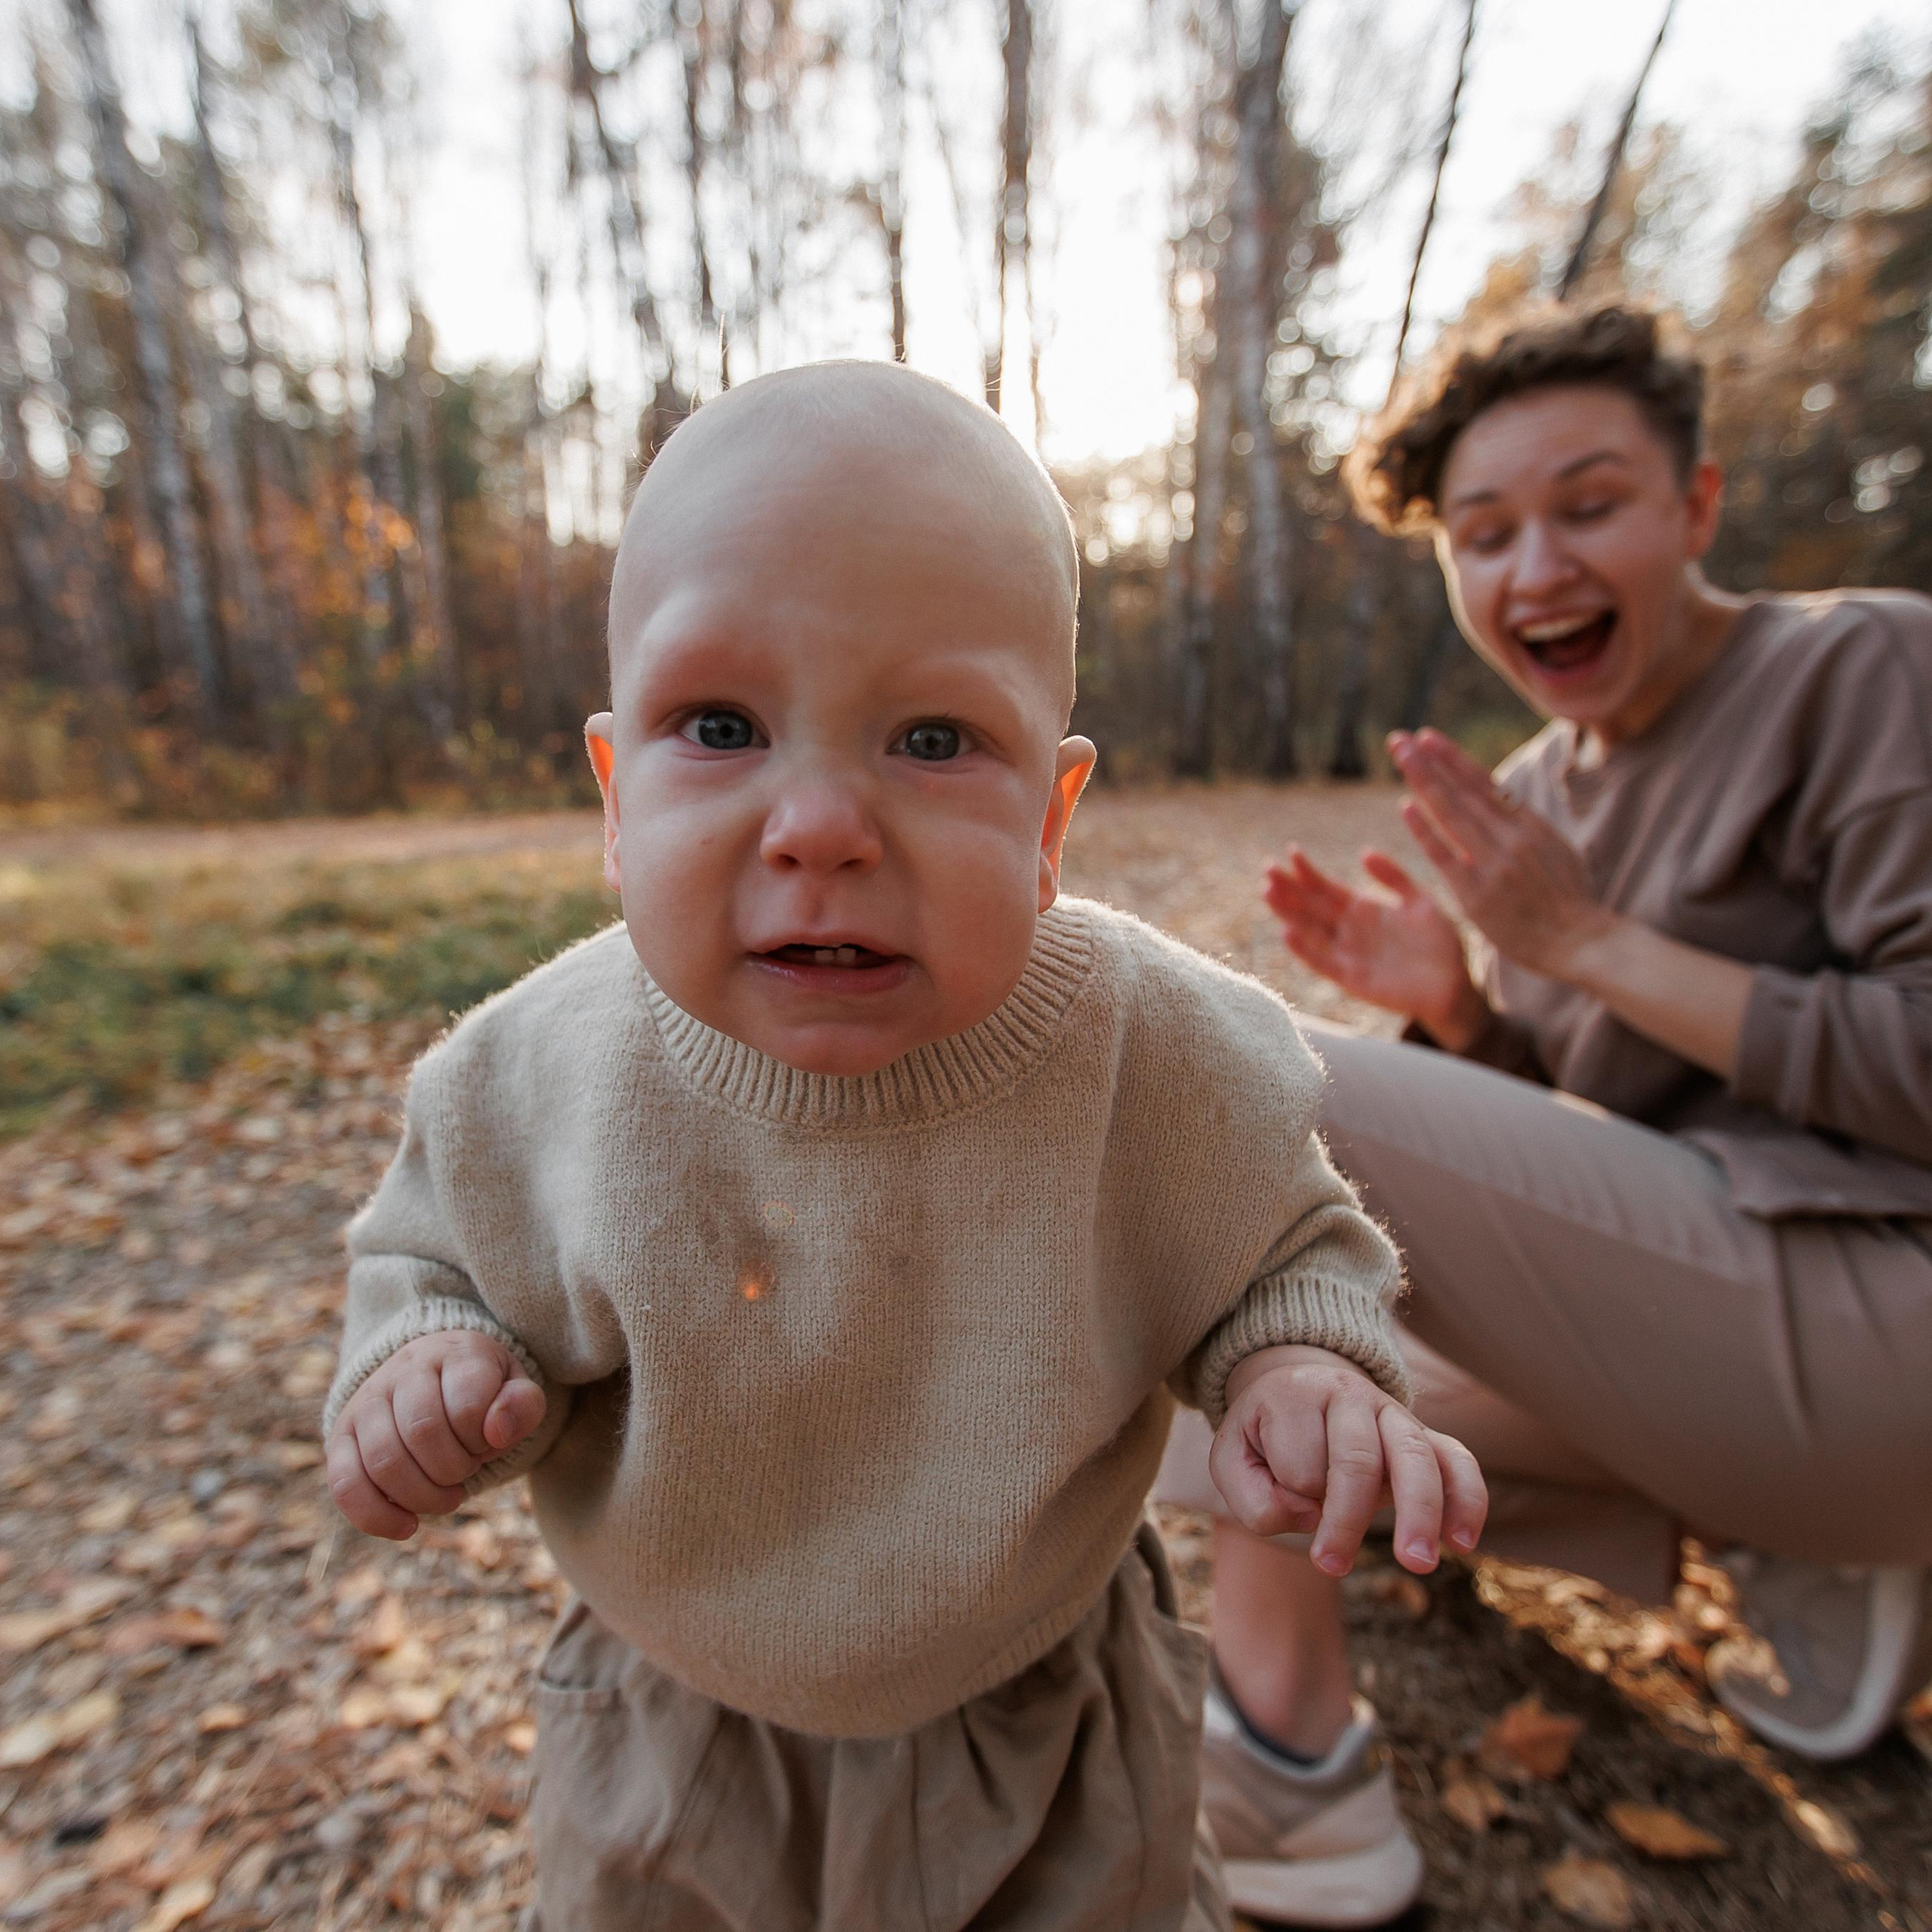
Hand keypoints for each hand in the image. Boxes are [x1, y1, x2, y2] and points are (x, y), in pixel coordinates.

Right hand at [326, 1331, 545, 1539]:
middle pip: (422, 1433)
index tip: (488, 1441)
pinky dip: (376, 1516)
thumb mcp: (515, 1389)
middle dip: (454, 1469)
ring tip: (448, 1496)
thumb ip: (522, 1406)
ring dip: (423, 1496)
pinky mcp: (341, 1436)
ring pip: (383, 1461)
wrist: (436, 1377)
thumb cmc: (483, 1392)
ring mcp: (366, 1401)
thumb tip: (498, 1432)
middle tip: (467, 1469)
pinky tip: (407, 1527)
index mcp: (453, 1353)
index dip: (483, 1440)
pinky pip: (345, 1485)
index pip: (466, 1405)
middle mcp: (403, 1370)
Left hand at [1209, 1345, 1487, 1577]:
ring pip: (1415, 1456)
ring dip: (1419, 1512)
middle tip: (1331, 1568)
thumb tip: (1311, 1517)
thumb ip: (1254, 1498)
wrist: (1297, 1385)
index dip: (1290, 1497)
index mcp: (1295, 1395)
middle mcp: (1349, 1394)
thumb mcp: (1232, 1461)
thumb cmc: (1264, 1437)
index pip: (1299, 1462)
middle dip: (1346, 1519)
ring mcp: (1393, 1412)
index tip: (1283, 1504)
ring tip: (1417, 1563)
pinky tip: (1463, 1542)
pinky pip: (1458, 1460)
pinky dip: (1467, 1499)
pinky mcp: (1425, 1434)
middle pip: (1357, 1460)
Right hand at [1264, 843, 1485, 1046]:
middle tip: (1266, 867)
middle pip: (1311, 906)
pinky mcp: (1351, 979)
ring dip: (1289, 913)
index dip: (1309, 871)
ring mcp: (1348, 954)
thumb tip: (1364, 851)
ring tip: (1268, 893)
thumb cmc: (1441, 945)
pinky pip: (1322, 962)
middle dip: (1289, 887)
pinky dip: (1305, 949)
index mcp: (1364, 909)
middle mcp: (1350, 931)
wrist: (1454, 987)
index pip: (1328, 888)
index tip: (1292, 851)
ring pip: (1310, 930)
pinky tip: (1288, 933)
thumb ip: (1394, 877)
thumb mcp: (1421, 902)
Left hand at [1389, 729, 1614, 979]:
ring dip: (1422, 781)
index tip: (1428, 738)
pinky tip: (1405, 805)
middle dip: (1428, 762)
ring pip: (1452, 814)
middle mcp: (1512, 838)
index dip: (1453, 759)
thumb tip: (1502, 799)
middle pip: (1462, 792)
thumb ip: (1525, 826)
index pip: (1484, 784)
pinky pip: (1445, 856)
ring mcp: (1494, 865)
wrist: (1581, 943)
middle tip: (1399, 739)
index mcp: (1531, 825)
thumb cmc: (1568, 899)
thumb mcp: (1556, 850)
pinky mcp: (1478, 895)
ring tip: (1399, 757)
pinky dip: (1424, 829)